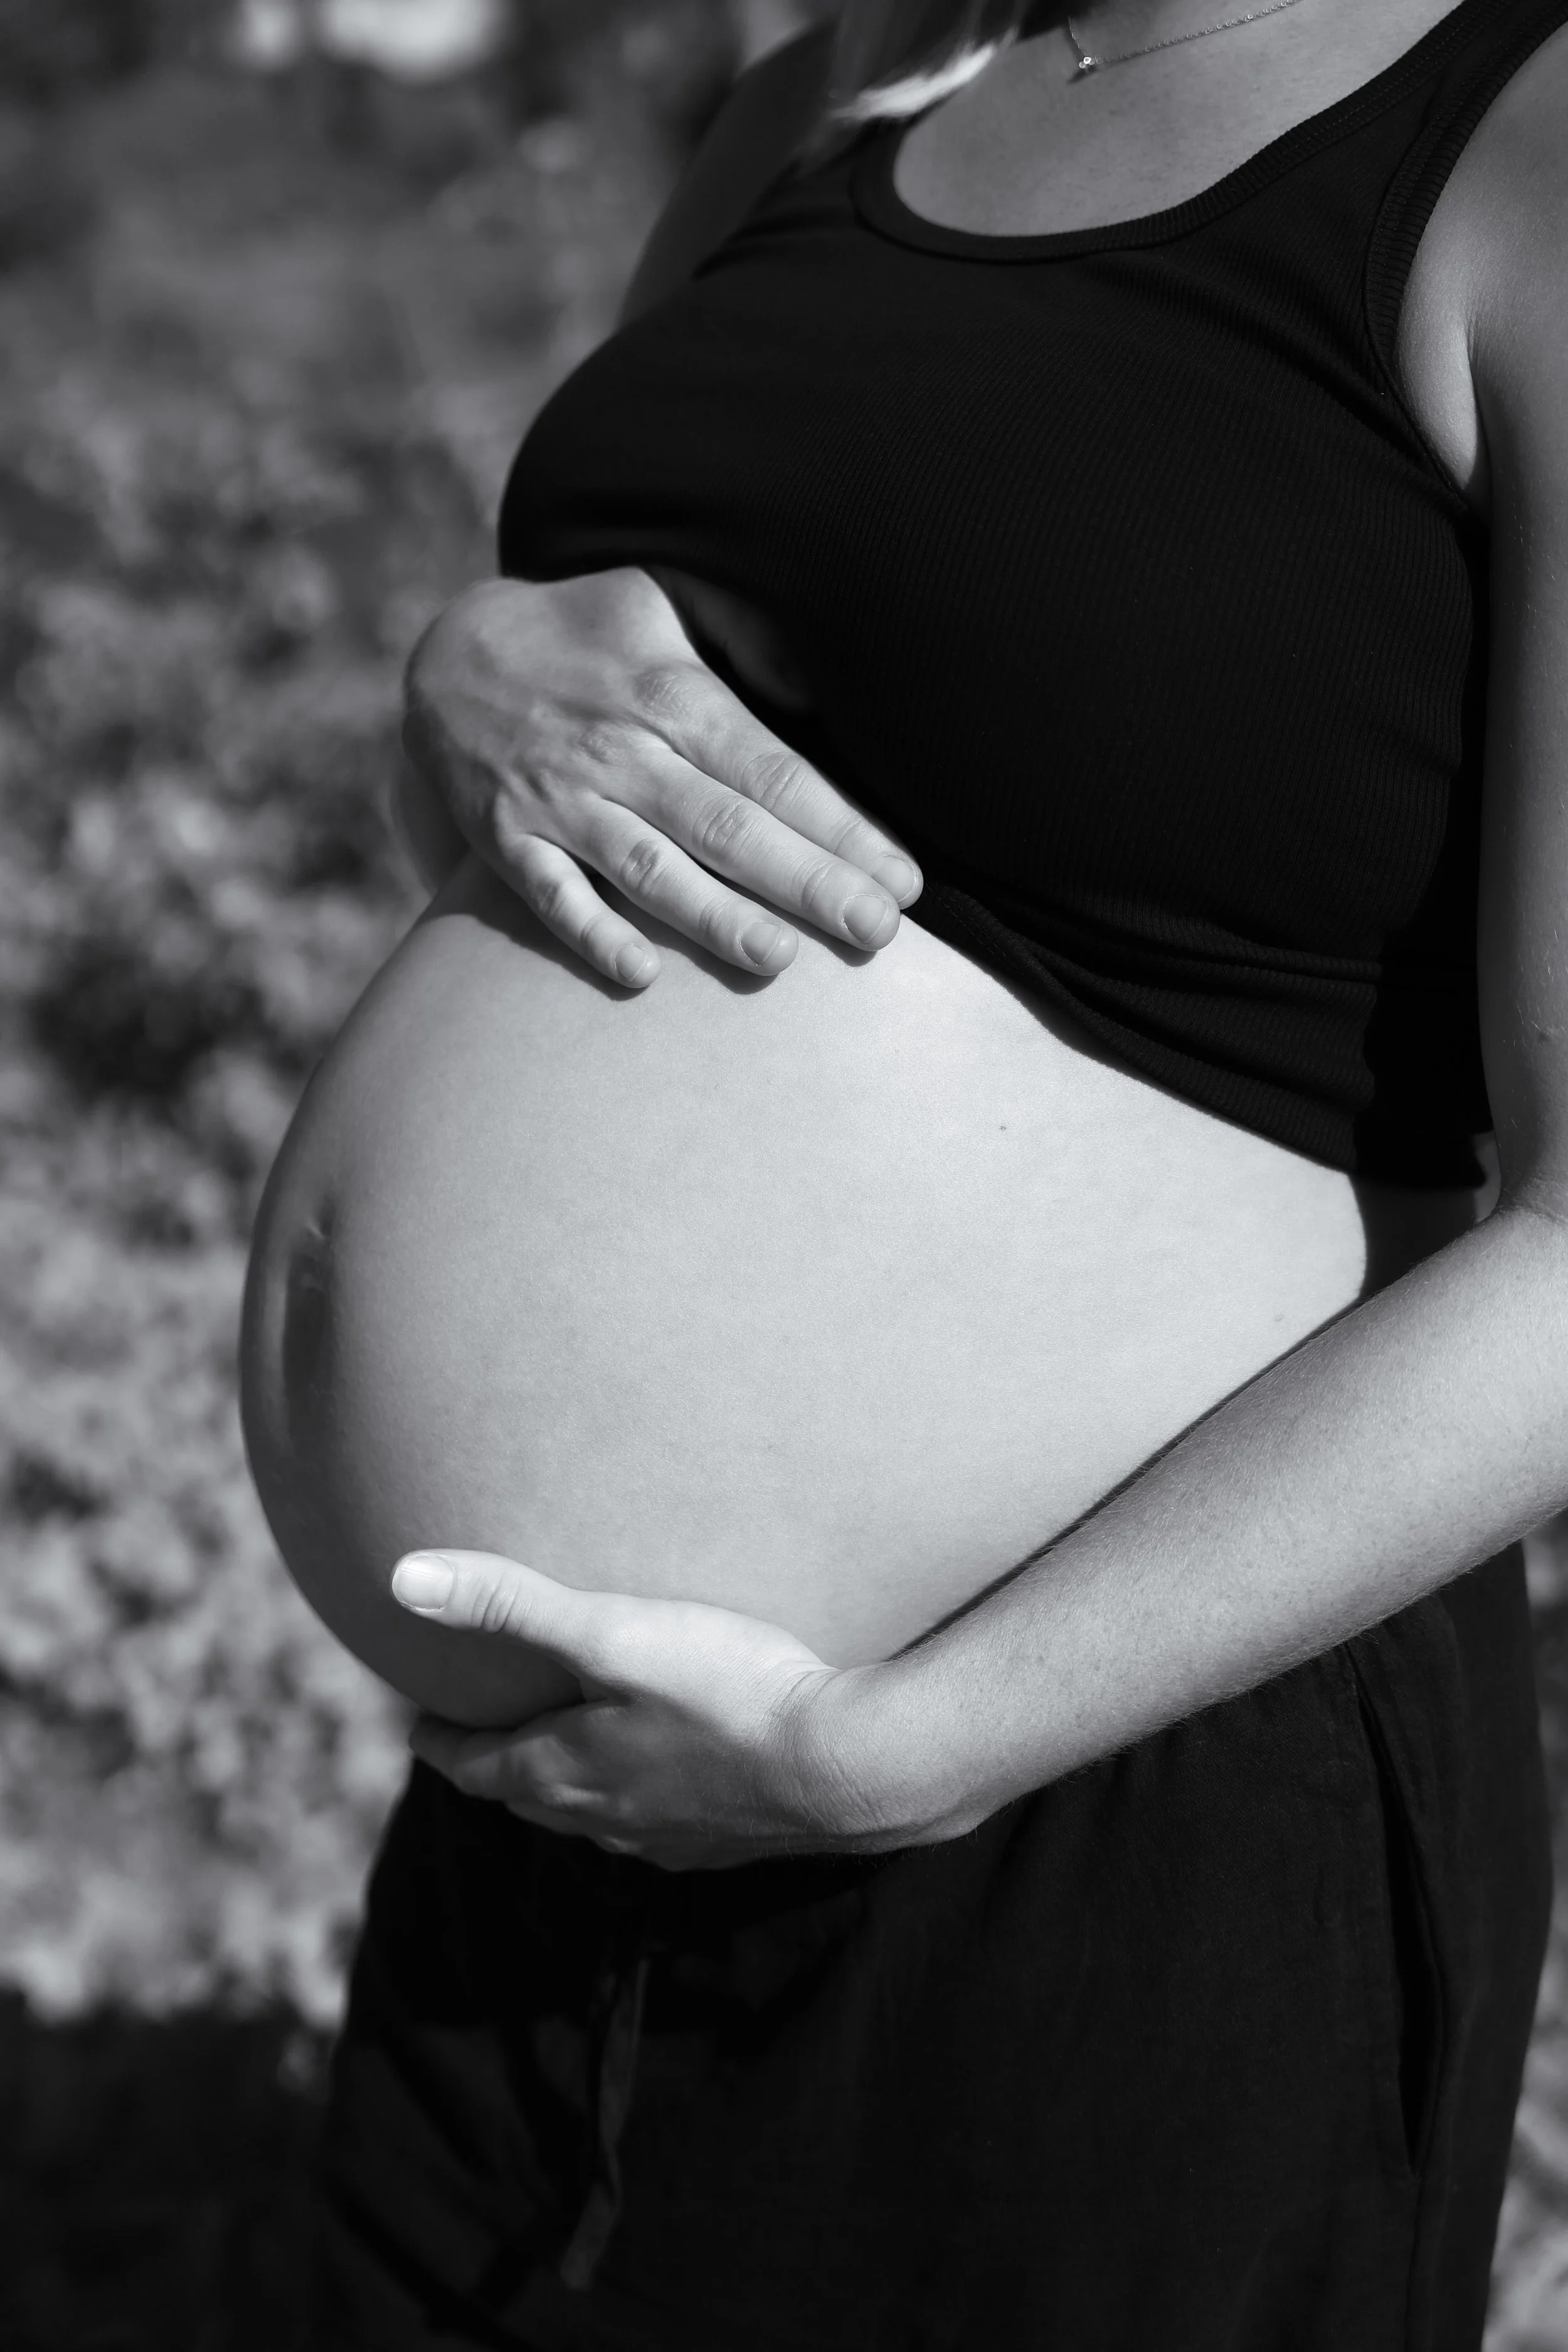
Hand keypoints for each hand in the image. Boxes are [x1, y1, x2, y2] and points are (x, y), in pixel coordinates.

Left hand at [390, 1549, 953, 1870]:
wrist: (850, 1769)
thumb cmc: (728, 1695)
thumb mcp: (613, 1633)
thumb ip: (513, 1606)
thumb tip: (404, 1580)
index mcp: (569, 1773)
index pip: (479, 1768)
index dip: (444, 1745)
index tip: (419, 1728)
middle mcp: (610, 1820)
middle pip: (531, 1799)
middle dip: (498, 1768)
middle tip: (483, 1736)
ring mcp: (673, 1837)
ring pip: (595, 1819)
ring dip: (566, 1789)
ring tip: (566, 1755)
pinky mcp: (731, 1839)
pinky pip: (659, 1826)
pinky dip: (636, 1802)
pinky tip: (666, 1782)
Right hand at [400, 569, 920, 987]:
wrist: (448, 658)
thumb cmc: (592, 638)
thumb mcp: (667, 600)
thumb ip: (747, 631)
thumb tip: (829, 673)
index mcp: (672, 694)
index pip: (773, 770)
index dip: (841, 827)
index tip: (902, 878)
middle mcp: (619, 750)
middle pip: (726, 826)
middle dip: (806, 881)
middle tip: (877, 931)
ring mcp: (559, 799)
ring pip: (647, 866)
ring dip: (713, 916)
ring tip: (781, 958)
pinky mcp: (506, 841)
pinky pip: (550, 896)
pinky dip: (591, 934)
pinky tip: (641, 975)